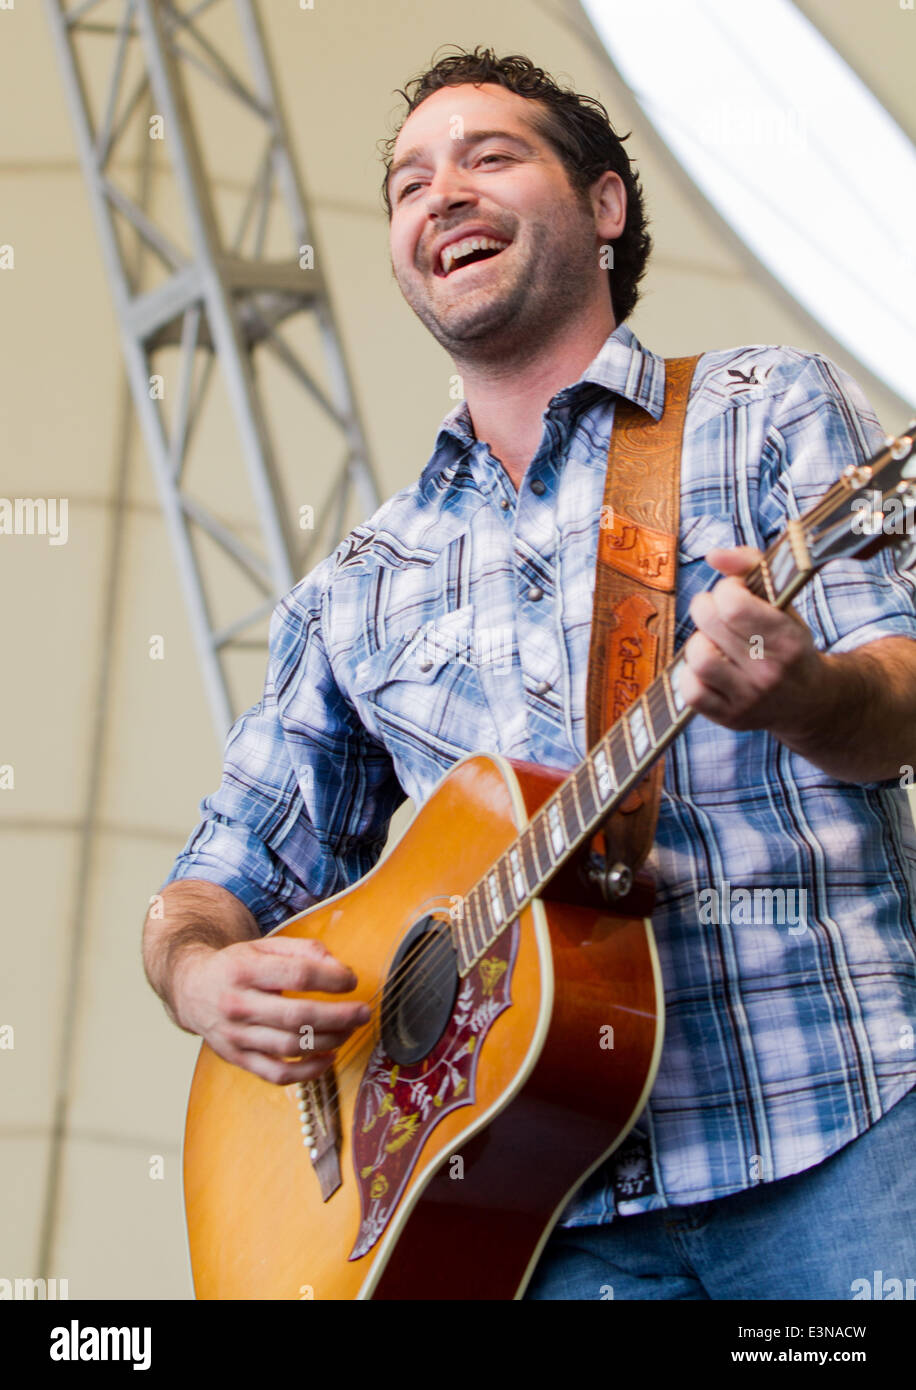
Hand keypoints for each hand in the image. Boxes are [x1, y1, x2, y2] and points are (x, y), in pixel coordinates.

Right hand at [173, 935, 370, 1084]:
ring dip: (328, 1041)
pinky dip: (307, 1072)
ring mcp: (235, 1036)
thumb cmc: (238, 965)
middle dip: (338, 1016)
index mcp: (245, 969)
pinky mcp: (236, 1058)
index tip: (351, 980)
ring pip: (289, 1047)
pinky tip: (328, 1058)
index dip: (331, 979)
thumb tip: (338, 968)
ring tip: (349, 1030)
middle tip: (363, 1012)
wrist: (192, 988)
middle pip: (296, 1016)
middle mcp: (237, 1004)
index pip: (297, 975)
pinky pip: (276, 1074)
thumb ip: (304, 950)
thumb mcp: (266, 945)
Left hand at [680, 544, 822, 734]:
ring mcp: (749, 698)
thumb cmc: (789, 643)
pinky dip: (690, 675)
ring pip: (699, 658)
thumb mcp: (784, 602)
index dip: (725, 589)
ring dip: (698, 642)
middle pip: (711, 625)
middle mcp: (770, 672)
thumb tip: (713, 555)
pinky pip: (690, 692)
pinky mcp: (731, 718)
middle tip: (716, 611)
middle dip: (706, 607)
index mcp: (788, 639)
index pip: (734, 605)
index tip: (734, 592)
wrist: (810, 702)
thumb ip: (751, 566)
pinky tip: (707, 667)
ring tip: (712, 641)